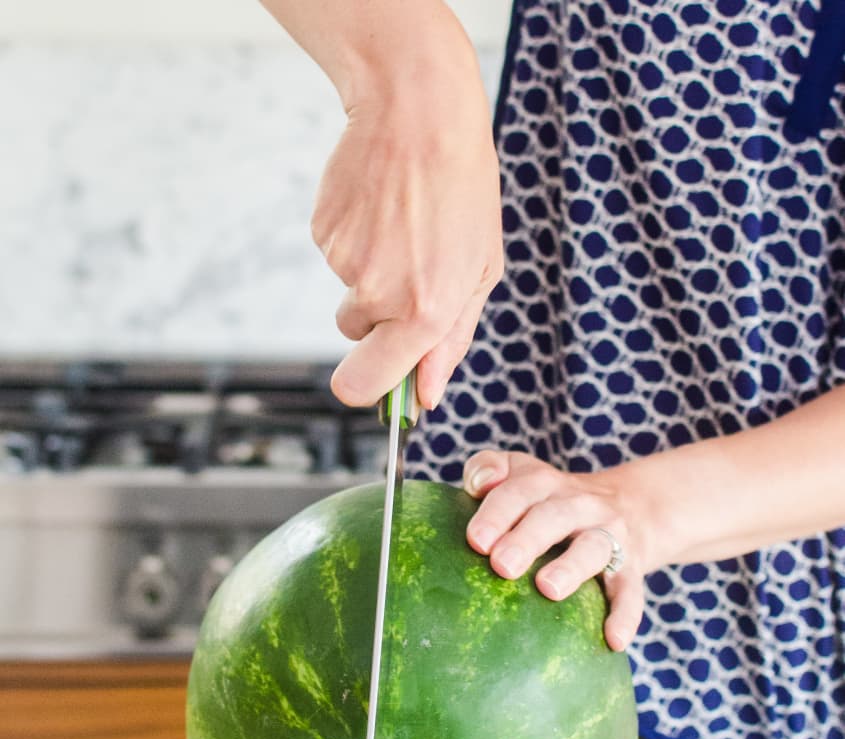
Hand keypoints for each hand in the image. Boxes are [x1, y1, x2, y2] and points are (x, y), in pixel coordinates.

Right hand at [311, 58, 502, 410]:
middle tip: (402, 279)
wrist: (419, 112)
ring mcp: (345, 264)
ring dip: (373, 271)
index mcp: (423, 314)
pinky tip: (383, 206)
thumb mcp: (480, 272)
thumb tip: (426, 395)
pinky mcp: (323, 233)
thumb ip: (451, 342)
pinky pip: (338, 256)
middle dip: (370, 329)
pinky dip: (358, 238)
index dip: (368, 390)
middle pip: (353, 342)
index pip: (365, 386)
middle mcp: (378, 295)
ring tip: (405, 225)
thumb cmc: (462, 192)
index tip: (378, 381)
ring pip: (350, 293)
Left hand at [463, 451, 645, 650]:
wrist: (633, 507)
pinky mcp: (631, 567)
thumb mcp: (522, 473)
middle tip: (502, 565)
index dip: (498, 513)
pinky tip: (615, 640)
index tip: (476, 541)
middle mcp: (579, 505)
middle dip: (527, 539)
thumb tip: (476, 485)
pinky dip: (626, 614)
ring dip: (572, 567)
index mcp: (545, 484)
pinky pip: (630, 591)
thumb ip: (488, 467)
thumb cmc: (550, 500)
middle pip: (553, 516)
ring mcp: (608, 535)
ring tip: (548, 588)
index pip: (520, 490)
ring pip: (593, 548)